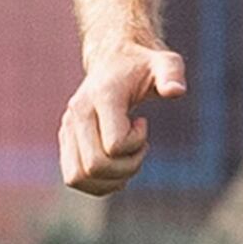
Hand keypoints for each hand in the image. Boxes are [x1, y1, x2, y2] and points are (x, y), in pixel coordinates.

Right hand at [60, 40, 186, 196]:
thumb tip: (175, 91)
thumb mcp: (165, 63)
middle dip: (126, 167)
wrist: (115, 59)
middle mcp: (77, 113)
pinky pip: (74, 178)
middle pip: (94, 166)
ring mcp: (68, 128)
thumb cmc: (144, 65)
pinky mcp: (66, 140)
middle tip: (141, 147)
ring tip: (127, 159)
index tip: (143, 123)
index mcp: (101, 96)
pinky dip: (98, 184)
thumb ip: (172, 74)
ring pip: (77, 178)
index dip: (137, 144)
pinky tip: (118, 168)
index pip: (115, 144)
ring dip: (110, 180)